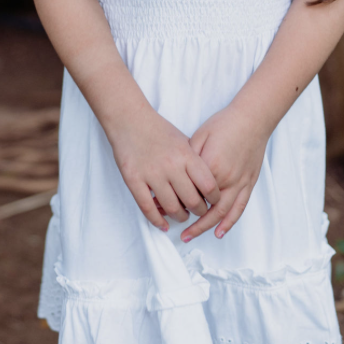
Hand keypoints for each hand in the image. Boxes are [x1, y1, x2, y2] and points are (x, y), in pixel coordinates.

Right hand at [108, 107, 219, 231]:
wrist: (129, 119)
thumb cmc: (158, 129)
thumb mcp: (183, 141)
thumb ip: (195, 161)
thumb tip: (207, 183)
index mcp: (186, 155)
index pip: (208, 185)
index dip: (214, 198)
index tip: (212, 201)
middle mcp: (171, 166)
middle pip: (192, 200)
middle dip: (198, 211)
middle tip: (198, 211)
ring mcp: (151, 174)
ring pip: (171, 207)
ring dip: (179, 217)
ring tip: (181, 215)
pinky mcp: (134, 180)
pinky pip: (147, 207)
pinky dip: (157, 220)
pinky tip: (162, 224)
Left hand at [181, 103, 267, 242]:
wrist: (252, 118)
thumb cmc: (224, 124)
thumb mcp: (200, 137)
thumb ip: (188, 158)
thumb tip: (175, 175)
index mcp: (209, 166)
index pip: (188, 190)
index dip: (173, 199)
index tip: (160, 205)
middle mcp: (225, 178)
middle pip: (202, 205)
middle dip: (185, 217)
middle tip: (170, 224)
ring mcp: (239, 183)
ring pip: (220, 212)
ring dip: (204, 227)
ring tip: (189, 235)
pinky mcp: (249, 183)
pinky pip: (239, 208)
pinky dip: (229, 222)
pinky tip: (219, 233)